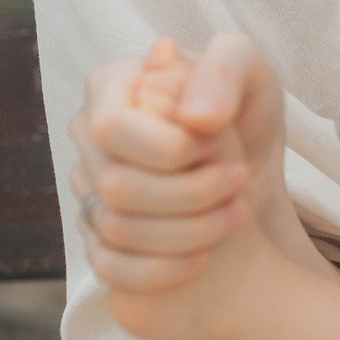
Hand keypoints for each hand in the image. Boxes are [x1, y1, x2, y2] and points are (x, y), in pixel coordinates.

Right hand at [68, 34, 291, 295]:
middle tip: (239, 181)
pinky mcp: (99, 238)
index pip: (111, 128)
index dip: (170, 147)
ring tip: (237, 213)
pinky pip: (111, 268)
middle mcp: (88, 139)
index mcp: (109, 88)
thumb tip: (194, 117)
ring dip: (188, 231)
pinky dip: (163, 269)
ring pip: (114, 229)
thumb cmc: (244, 110)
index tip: (220, 145)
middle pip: (114, 185)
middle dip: (189, 193)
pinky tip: (205, 256)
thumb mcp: (249, 70)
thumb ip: (222, 72)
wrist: (251, 168)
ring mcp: (88, 190)